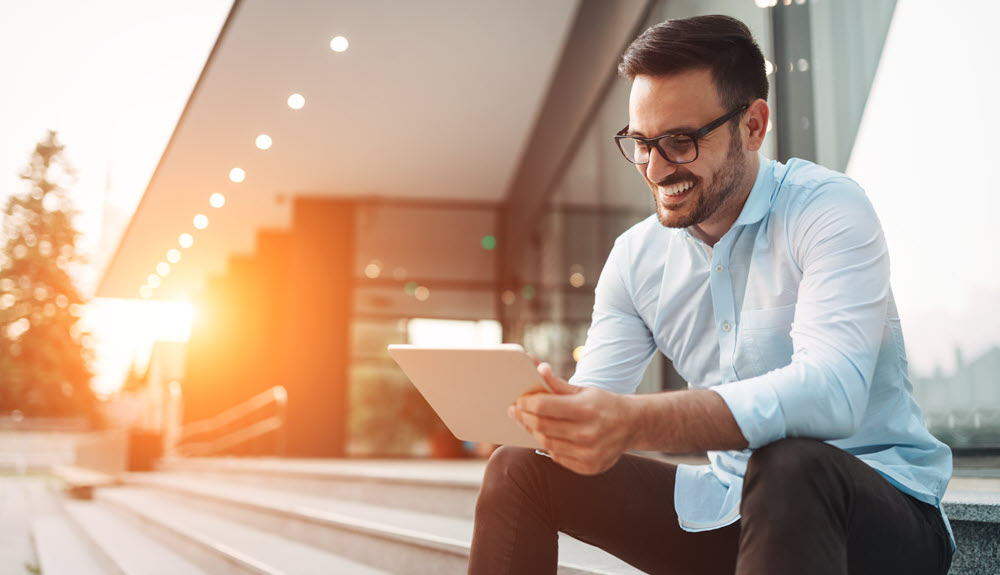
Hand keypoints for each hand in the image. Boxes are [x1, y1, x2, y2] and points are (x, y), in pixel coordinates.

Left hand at [508, 362, 635, 474]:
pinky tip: (547, 436)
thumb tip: (538, 368)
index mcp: (586, 409)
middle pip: (541, 426)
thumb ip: (557, 383)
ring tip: (528, 423)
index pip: (543, 406)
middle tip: (516, 411)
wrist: (633, 425)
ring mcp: (589, 453)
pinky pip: (558, 457)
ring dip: (533, 432)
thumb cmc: (604, 404)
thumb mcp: (584, 390)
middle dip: (524, 417)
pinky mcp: (589, 467)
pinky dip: (549, 446)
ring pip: (547, 444)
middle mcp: (588, 433)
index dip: (526, 403)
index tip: (519, 400)